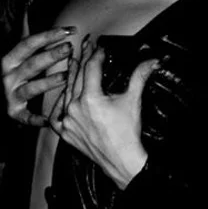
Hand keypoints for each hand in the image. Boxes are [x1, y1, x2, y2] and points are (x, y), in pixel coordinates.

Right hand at [1, 26, 75, 125]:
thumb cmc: (18, 70)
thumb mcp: (20, 49)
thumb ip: (26, 27)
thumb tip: (29, 0)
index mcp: (10, 58)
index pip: (29, 42)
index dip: (50, 35)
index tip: (70, 30)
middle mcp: (7, 76)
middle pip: (32, 64)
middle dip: (51, 55)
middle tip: (70, 49)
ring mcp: (10, 94)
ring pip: (31, 88)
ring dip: (48, 82)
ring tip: (66, 77)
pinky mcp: (14, 112)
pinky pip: (26, 117)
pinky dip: (36, 119)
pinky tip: (48, 119)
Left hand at [50, 37, 157, 189]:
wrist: (123, 161)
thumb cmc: (127, 134)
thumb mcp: (133, 101)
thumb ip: (140, 77)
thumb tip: (152, 61)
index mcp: (91, 99)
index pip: (91, 68)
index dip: (96, 54)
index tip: (99, 47)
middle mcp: (75, 108)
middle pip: (77, 77)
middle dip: (83, 60)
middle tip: (86, 47)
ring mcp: (68, 121)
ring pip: (66, 93)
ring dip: (71, 78)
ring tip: (73, 64)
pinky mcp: (66, 133)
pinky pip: (56, 116)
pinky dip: (59, 105)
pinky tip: (62, 97)